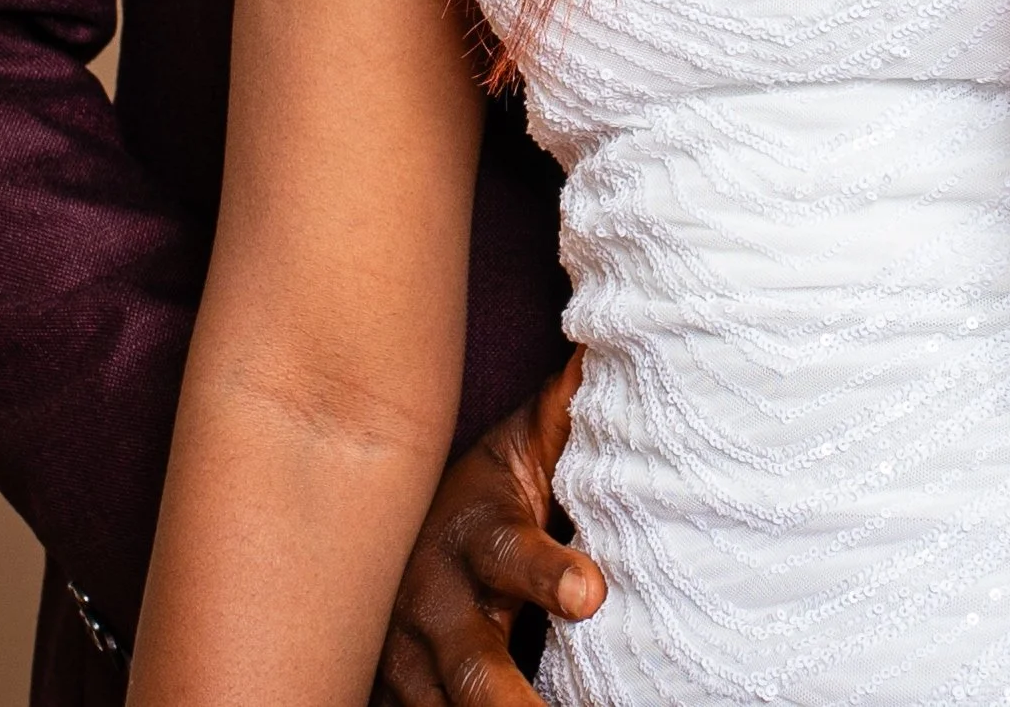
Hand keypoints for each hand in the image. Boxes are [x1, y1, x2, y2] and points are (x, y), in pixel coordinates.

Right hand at [376, 359, 604, 706]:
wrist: (398, 538)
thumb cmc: (490, 497)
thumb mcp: (522, 449)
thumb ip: (568, 409)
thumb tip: (615, 339)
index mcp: (476, 535)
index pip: (509, 555)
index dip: (547, 573)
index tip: (592, 591)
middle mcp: (433, 605)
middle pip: (471, 663)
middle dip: (508, 698)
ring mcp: (408, 664)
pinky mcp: (394, 702)